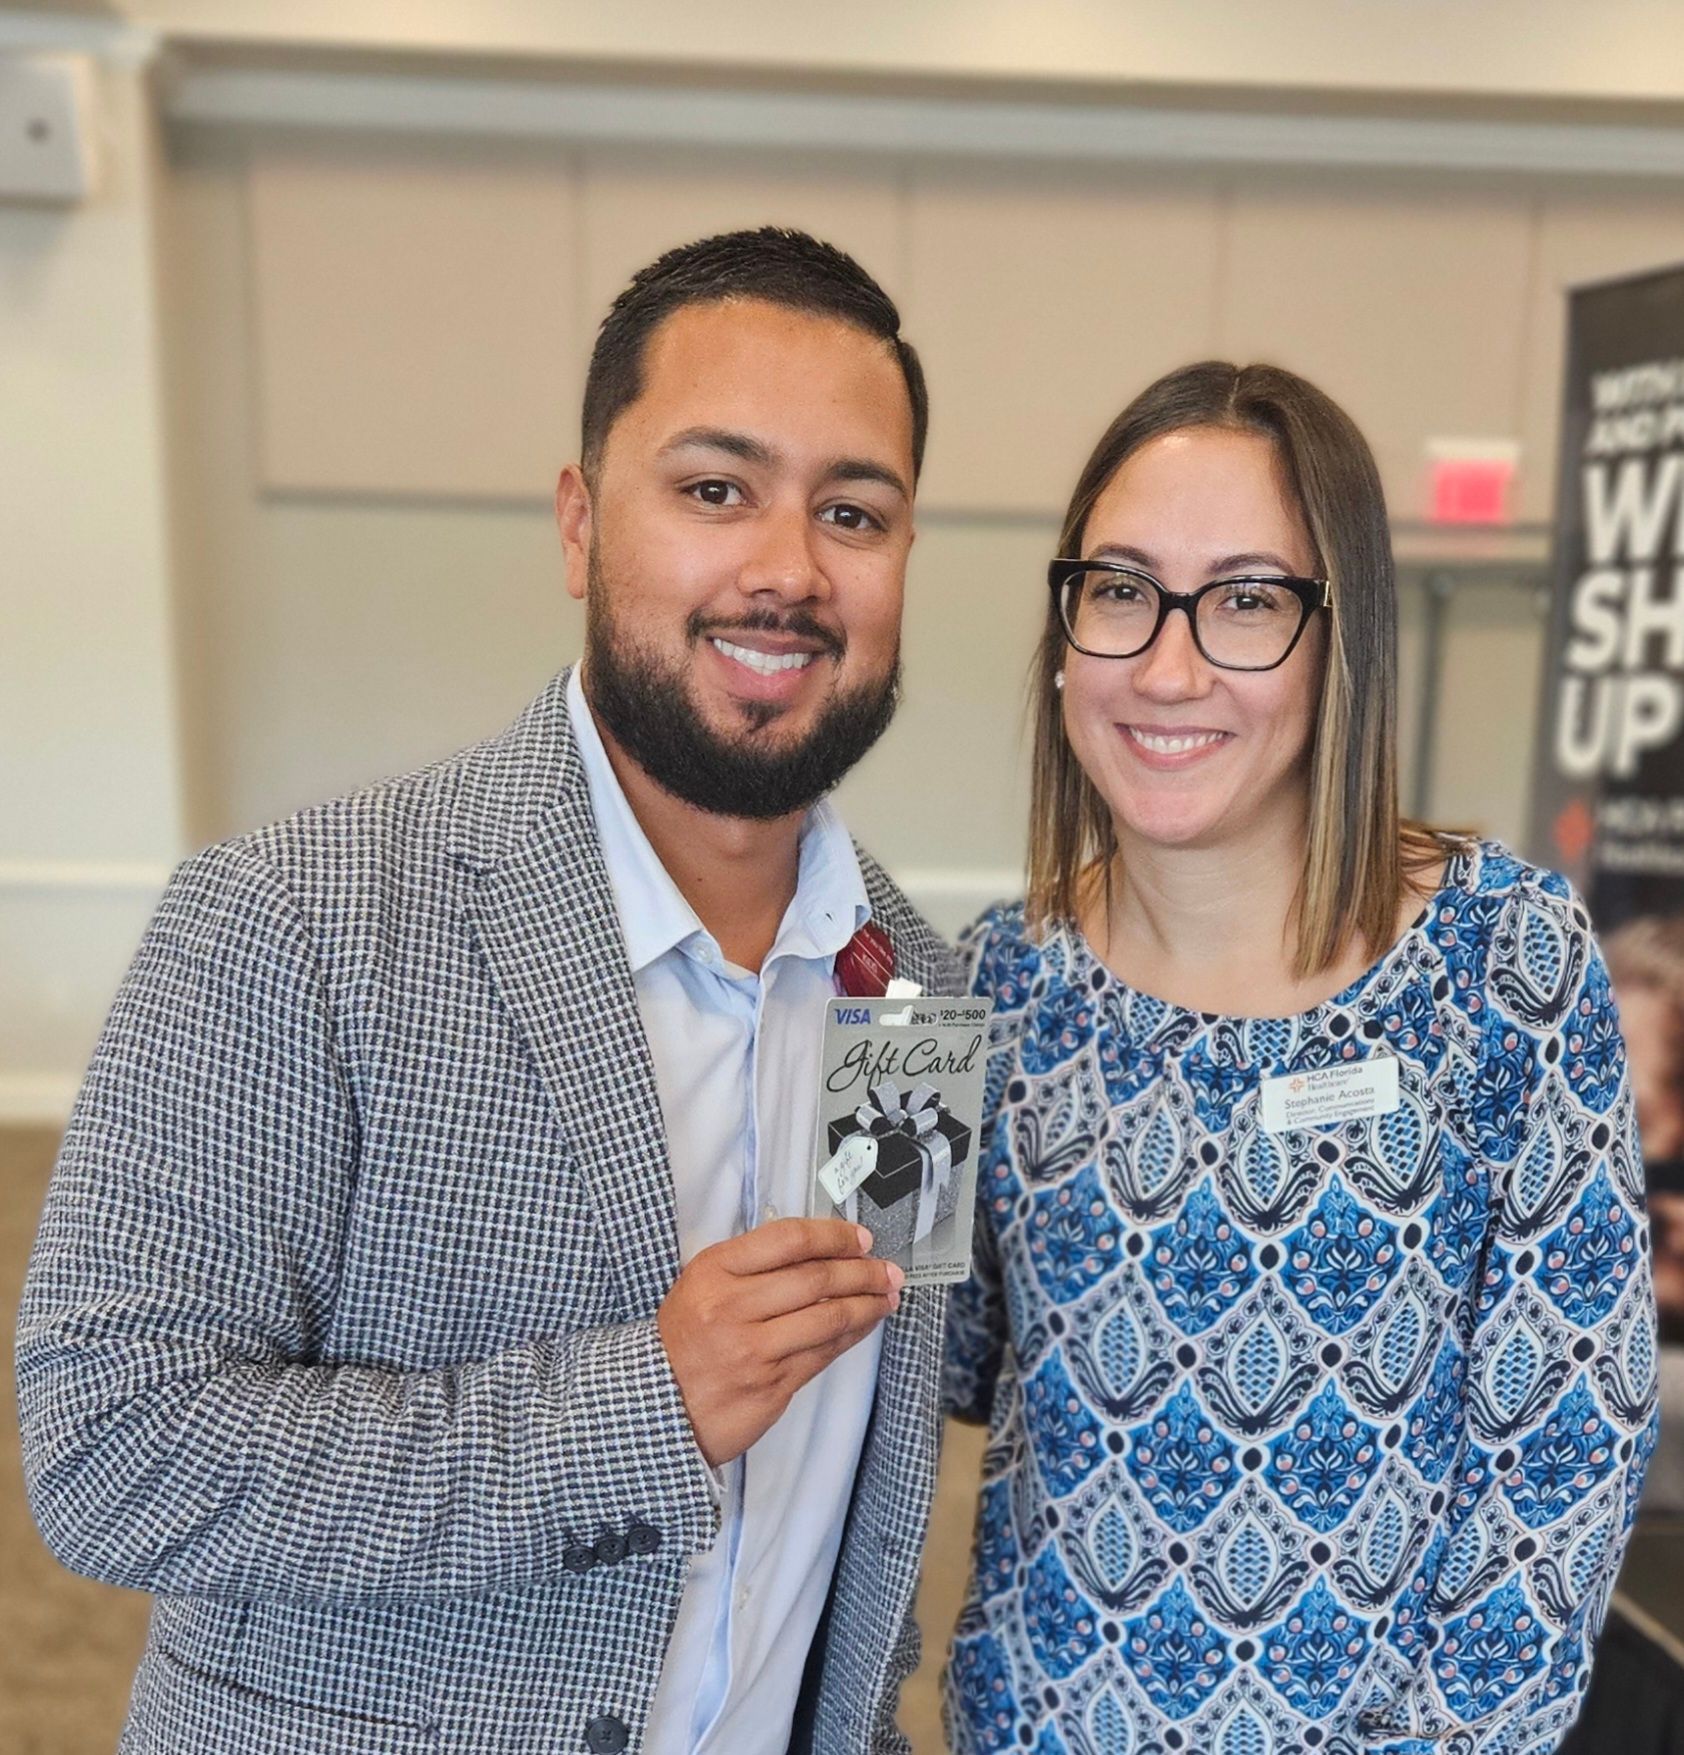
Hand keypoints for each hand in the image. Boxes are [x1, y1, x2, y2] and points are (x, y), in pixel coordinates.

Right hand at [657, 1217, 902, 1466]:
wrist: (656, 1405)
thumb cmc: (684, 1340)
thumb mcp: (702, 1285)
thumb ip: (751, 1265)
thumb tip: (819, 1248)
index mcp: (714, 1271)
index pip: (788, 1240)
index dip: (834, 1236)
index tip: (860, 1238)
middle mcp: (732, 1308)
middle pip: (816, 1279)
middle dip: (862, 1271)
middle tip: (886, 1268)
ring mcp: (753, 1351)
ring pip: (829, 1319)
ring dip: (867, 1305)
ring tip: (886, 1295)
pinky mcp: (771, 1387)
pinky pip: (823, 1354)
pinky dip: (852, 1336)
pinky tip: (865, 1324)